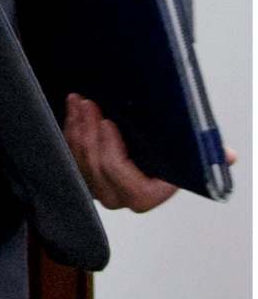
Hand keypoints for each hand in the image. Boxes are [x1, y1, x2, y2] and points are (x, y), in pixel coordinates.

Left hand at [63, 92, 236, 209]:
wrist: (145, 161)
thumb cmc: (168, 158)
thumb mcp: (185, 155)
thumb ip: (202, 155)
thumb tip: (228, 156)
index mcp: (144, 195)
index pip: (119, 173)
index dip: (110, 148)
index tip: (109, 122)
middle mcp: (117, 196)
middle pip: (95, 164)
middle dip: (89, 130)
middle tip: (89, 104)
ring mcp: (96, 187)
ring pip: (79, 158)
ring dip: (78, 126)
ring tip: (81, 102)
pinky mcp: (81, 175)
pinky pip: (69, 154)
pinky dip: (70, 129)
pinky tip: (74, 109)